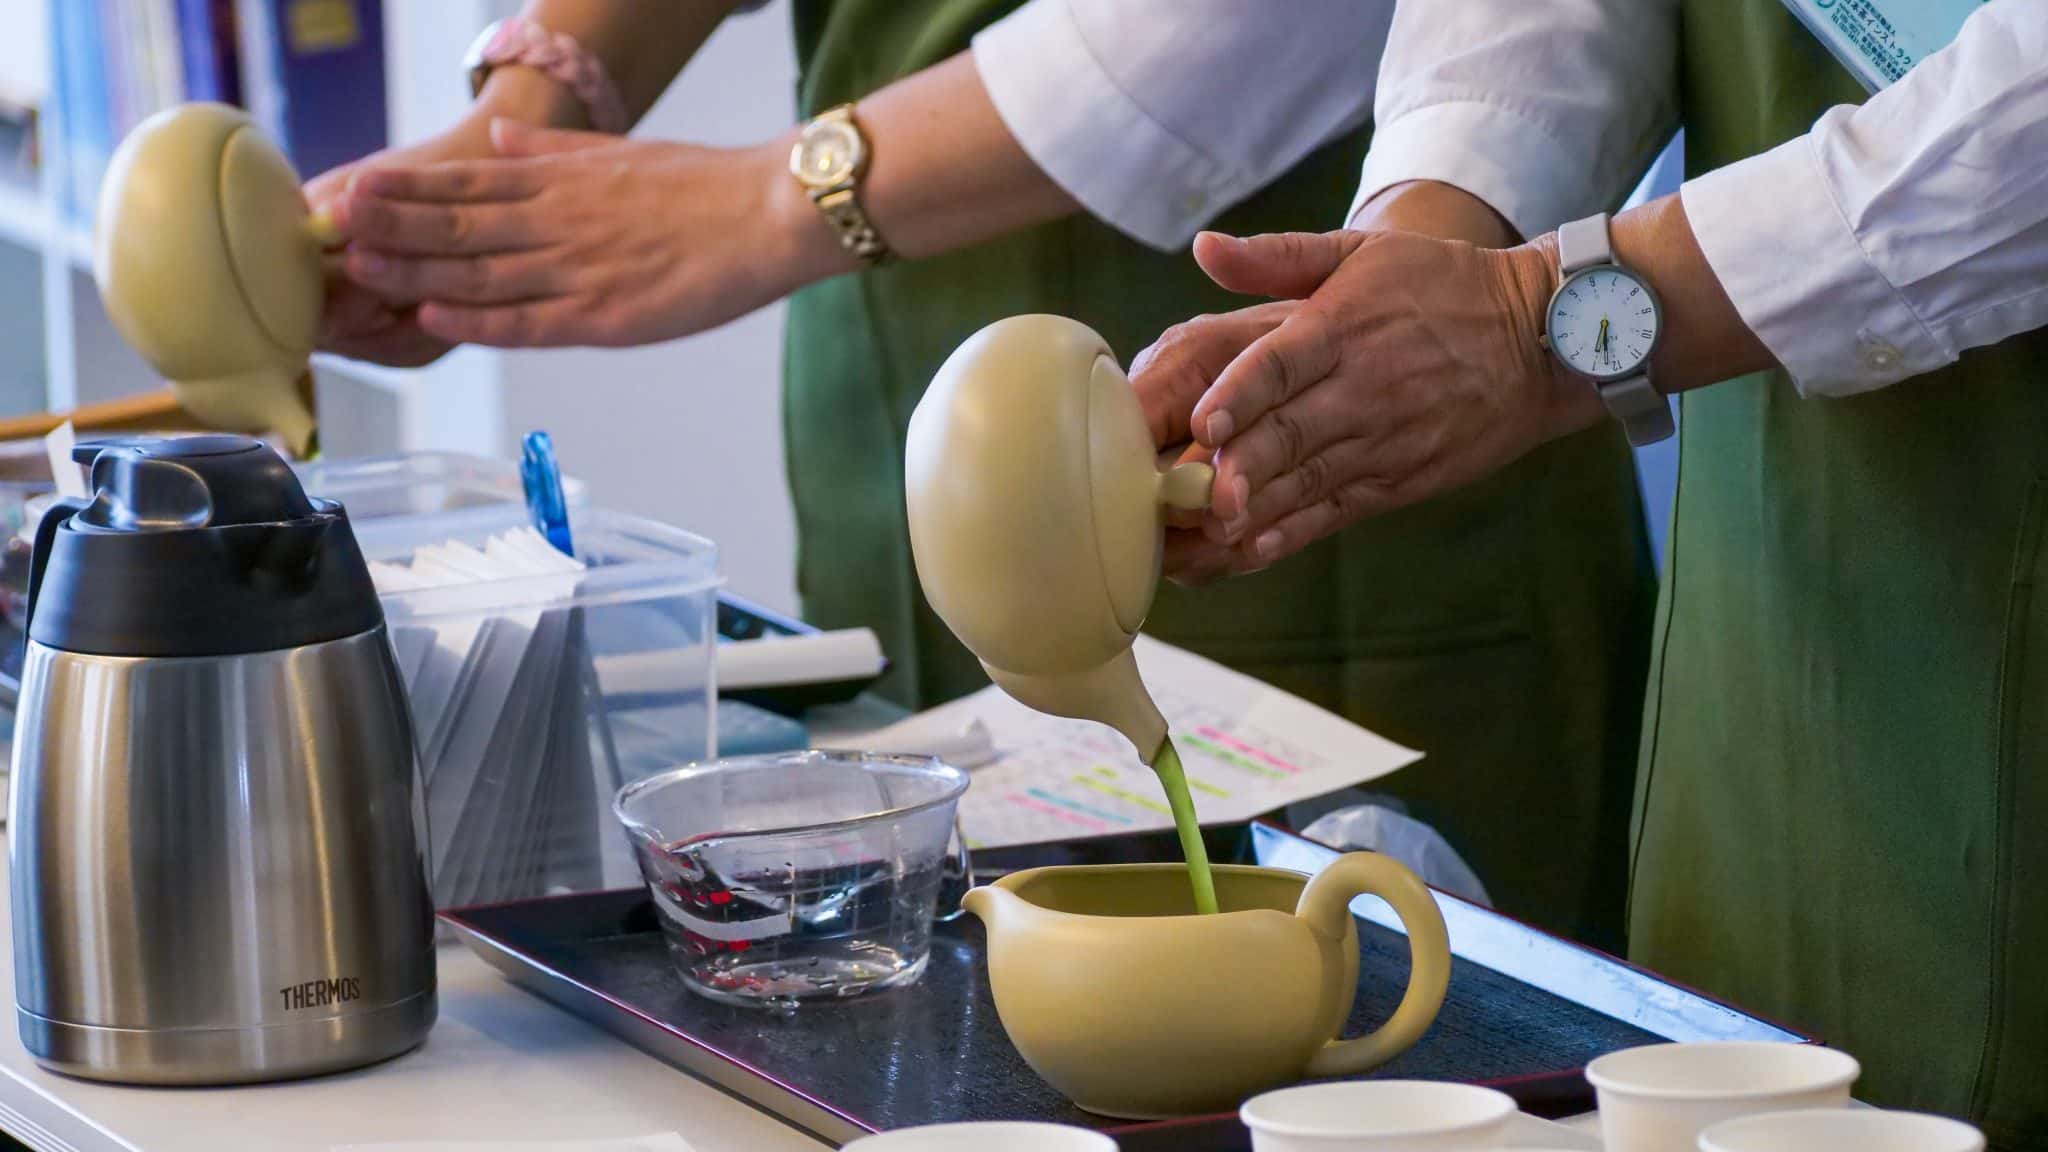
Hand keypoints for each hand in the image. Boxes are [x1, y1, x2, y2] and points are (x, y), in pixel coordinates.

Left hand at [328, 120, 850, 347]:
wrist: (766, 215)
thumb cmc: (700, 186)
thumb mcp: (616, 151)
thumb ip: (550, 148)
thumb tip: (497, 134)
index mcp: (561, 180)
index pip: (465, 180)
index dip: (404, 187)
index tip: (351, 186)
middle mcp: (559, 220)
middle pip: (458, 223)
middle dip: (390, 227)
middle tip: (330, 229)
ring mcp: (579, 268)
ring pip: (481, 271)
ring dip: (417, 270)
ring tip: (361, 269)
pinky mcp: (607, 315)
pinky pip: (530, 320)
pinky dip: (480, 319)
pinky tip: (436, 315)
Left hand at [1134, 228, 1600, 578]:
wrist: (1539, 340)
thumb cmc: (1439, 286)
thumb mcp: (1363, 252)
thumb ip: (1278, 255)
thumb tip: (1202, 248)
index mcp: (1341, 327)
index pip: (1284, 363)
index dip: (1243, 393)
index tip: (1205, 421)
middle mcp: (1360, 388)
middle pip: (1289, 432)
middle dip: (1240, 467)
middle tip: (1191, 496)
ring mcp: (1381, 440)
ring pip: (1307, 480)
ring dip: (1255, 509)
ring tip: (1206, 531)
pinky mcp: (1397, 479)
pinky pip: (1335, 510)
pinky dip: (1292, 532)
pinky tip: (1252, 549)